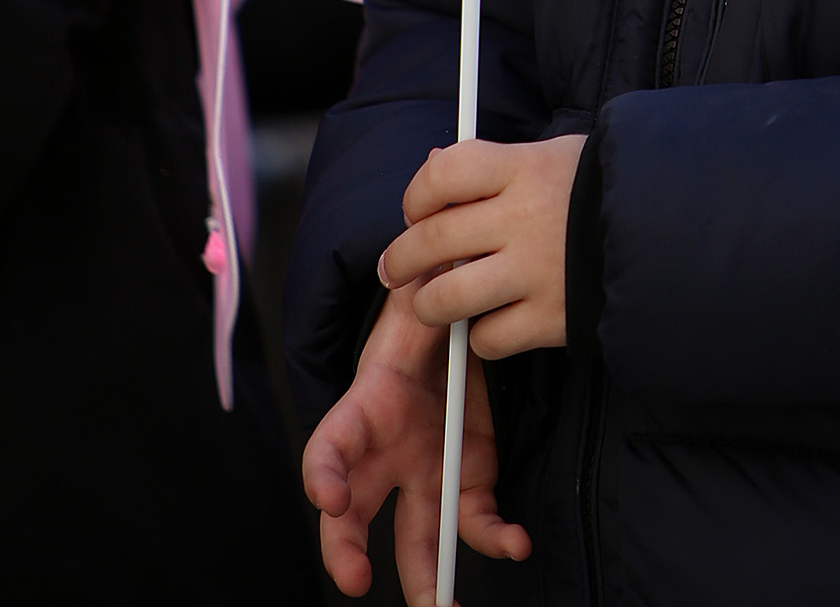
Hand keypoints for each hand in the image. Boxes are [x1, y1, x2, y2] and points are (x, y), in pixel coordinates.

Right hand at [302, 281, 529, 602]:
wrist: (453, 322)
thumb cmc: (425, 310)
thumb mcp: (419, 291)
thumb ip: (419, 286)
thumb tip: (422, 265)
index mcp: (367, 404)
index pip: (329, 444)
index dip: (325, 472)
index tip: (331, 497)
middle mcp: (386, 451)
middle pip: (353, 514)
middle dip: (346, 552)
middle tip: (355, 581)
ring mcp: (423, 470)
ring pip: (413, 539)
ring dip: (426, 580)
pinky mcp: (465, 475)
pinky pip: (471, 518)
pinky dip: (491, 536)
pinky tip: (515, 541)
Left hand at [380, 132, 586, 360]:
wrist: (670, 230)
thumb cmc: (603, 190)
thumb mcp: (555, 155)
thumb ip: (494, 165)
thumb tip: (435, 165)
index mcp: (525, 168)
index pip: (444, 173)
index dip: (417, 194)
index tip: (415, 210)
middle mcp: (524, 217)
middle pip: (434, 238)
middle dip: (402, 258)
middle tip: (396, 268)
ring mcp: (536, 271)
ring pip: (449, 297)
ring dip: (429, 304)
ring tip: (432, 304)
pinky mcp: (550, 318)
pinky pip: (489, 337)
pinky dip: (482, 337)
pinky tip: (492, 323)